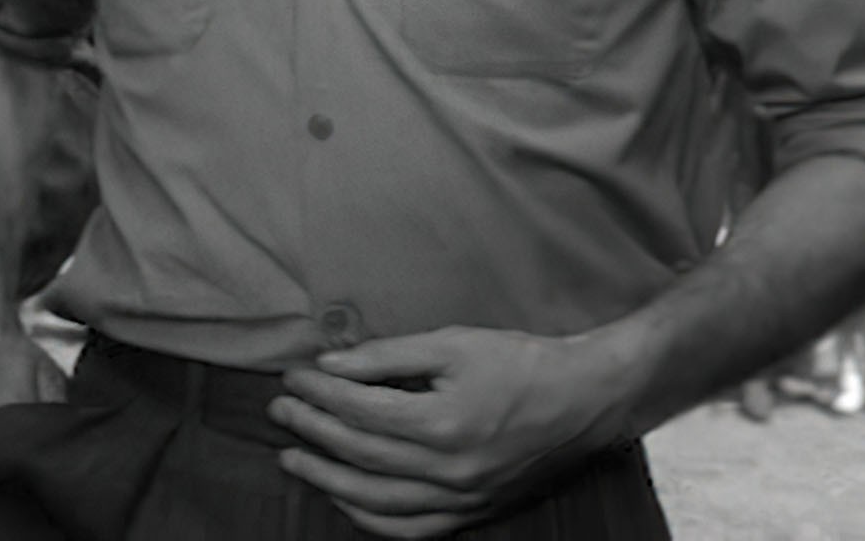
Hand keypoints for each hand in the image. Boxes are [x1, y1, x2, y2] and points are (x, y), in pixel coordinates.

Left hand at [269, 325, 635, 537]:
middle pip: (360, 455)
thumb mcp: (451, 343)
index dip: (319, 390)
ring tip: (292, 458)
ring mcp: (464, 499)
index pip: (360, 411)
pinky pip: (412, 530)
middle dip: (311, 430)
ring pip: (378, 503)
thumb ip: (387, 356)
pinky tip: (343, 498)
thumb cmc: (519, 362)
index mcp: (444, 423)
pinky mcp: (474, 513)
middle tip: (279, 408)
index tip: (293, 374)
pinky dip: (370, 519)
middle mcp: (452, 470)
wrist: (585, 400)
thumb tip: (330, 363)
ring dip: (327, 481)